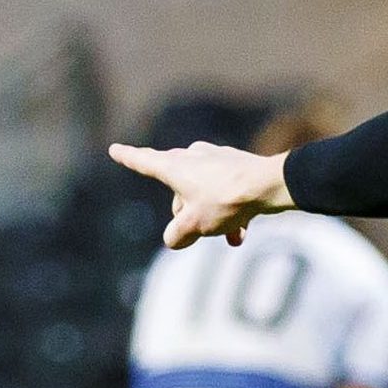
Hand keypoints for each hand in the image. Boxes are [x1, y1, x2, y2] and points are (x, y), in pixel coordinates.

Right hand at [108, 141, 293, 248]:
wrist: (272, 185)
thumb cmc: (226, 199)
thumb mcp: (193, 224)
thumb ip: (176, 234)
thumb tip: (175, 238)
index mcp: (175, 166)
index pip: (144, 161)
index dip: (128, 158)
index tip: (114, 148)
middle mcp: (193, 157)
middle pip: (180, 194)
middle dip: (190, 217)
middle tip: (202, 232)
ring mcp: (217, 160)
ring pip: (206, 197)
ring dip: (214, 220)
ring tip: (231, 236)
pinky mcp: (238, 167)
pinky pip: (226, 194)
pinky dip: (230, 213)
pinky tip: (243, 231)